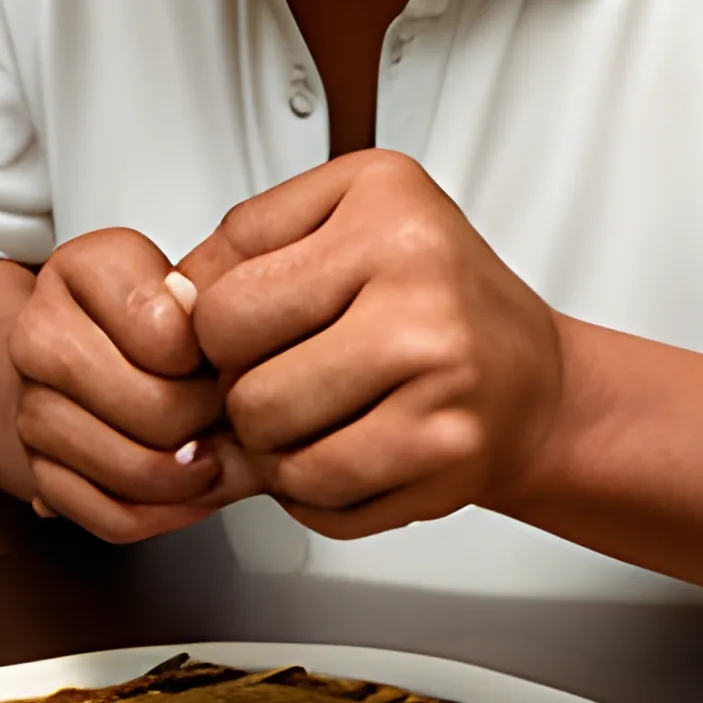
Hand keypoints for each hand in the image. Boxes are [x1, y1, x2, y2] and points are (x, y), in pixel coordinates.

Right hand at [6, 228, 257, 541]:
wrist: (77, 349)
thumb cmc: (150, 315)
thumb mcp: (184, 282)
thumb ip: (205, 300)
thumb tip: (204, 323)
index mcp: (79, 267)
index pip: (164, 332)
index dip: (212, 357)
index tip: (223, 356)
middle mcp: (37, 332)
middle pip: (152, 407)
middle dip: (207, 420)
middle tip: (226, 412)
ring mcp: (28, 403)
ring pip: (128, 467)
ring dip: (187, 478)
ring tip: (213, 456)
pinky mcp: (34, 466)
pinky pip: (107, 516)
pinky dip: (160, 516)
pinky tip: (185, 495)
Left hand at [183, 151, 565, 537]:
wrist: (533, 380)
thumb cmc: (427, 294)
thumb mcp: (341, 215)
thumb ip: (244, 242)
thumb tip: (170, 300)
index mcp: (383, 203)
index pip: (222, 296)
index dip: (213, 327)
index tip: (246, 328)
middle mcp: (419, 286)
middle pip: (242, 382)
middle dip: (241, 391)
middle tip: (281, 375)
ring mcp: (440, 376)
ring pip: (276, 448)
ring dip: (274, 447)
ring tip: (314, 413)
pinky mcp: (449, 456)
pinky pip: (323, 499)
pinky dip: (313, 490)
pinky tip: (344, 448)